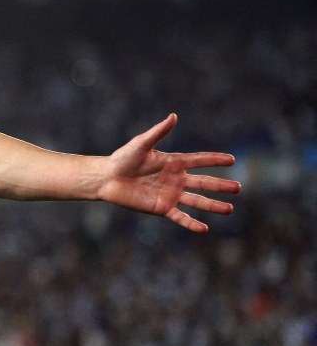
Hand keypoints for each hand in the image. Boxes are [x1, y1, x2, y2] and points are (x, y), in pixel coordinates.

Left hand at [100, 114, 240, 232]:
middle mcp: (175, 179)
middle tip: (239, 187)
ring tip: (230, 209)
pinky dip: (191, 223)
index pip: (199, 160)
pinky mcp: (161, 207)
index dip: (215, 160)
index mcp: (173, 162)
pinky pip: (180, 217)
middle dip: (221, 185)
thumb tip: (174, 116)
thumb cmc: (123, 158)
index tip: (232, 160)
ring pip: (196, 201)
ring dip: (212, 205)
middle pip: (203, 182)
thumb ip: (159, 132)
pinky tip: (205, 229)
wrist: (107, 178)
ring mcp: (170, 194)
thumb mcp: (141, 144)